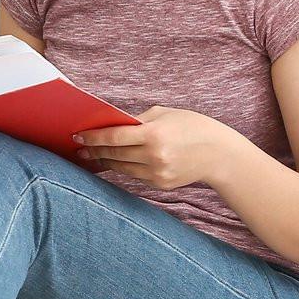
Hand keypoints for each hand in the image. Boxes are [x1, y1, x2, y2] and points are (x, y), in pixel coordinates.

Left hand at [73, 106, 235, 190]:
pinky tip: (113, 162)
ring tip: (92, 155)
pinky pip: (135, 175)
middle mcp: (154, 156)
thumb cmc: (192, 126)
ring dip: (105, 161)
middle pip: (114, 154)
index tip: (78, 136)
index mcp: (154, 134)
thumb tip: (112, 124)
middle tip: (80, 147)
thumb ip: (138, 120)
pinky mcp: (161, 184)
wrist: (221, 154)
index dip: (93, 137)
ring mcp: (157, 173)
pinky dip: (124, 167)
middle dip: (95, 150)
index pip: (114, 137)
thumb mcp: (165, 114)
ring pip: (121, 167)